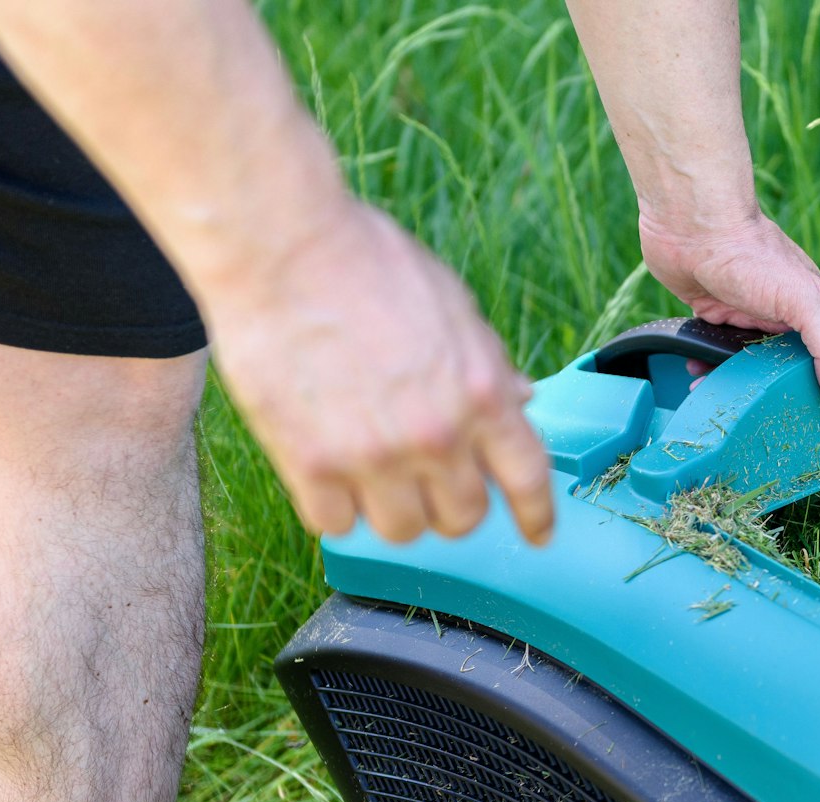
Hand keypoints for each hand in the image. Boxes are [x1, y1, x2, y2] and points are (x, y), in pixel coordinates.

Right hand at [201, 202, 552, 544]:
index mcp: (482, 392)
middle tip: (428, 482)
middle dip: (451, 505)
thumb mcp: (454, 306)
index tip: (537, 536)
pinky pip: (337, 524)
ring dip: (392, 510)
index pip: (527, 479)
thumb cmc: (367, 263)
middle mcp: (437, 434)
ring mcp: (375, 455)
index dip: (536, 516)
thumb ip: (488, 364)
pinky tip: (329, 472)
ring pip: (402, 531)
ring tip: (374, 474)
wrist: (282, 246)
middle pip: (463, 519)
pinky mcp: (312, 465)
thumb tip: (520, 398)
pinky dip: (335, 507)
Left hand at [638, 211, 819, 408]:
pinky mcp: (713, 311)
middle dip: (763, 391)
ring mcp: (745, 313)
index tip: (799, 419)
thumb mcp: (803, 301)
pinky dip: (704, 364)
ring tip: (714, 398)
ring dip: (729, 381)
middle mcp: (780, 313)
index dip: (813, 390)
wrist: (692, 223)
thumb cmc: (749, 254)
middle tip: (748, 416)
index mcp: (811, 308)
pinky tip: (696, 373)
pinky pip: (712, 349)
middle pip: (778, 366)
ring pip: (743, 361)